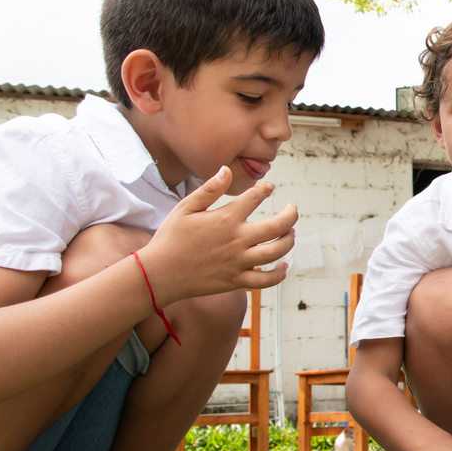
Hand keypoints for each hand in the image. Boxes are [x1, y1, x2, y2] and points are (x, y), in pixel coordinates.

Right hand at [137, 166, 297, 305]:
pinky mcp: (236, 280)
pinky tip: (283, 265)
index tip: (267, 187)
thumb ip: (209, 189)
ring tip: (291, 233)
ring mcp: (239, 262)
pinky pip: (266, 280)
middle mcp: (237, 240)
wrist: (158, 274)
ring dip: (289, 240)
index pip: (255, 197)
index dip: (264, 189)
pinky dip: (279, 274)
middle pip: (278, 226)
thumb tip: (226, 169)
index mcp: (225, 219)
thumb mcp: (185, 208)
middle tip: (293, 209)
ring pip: (277, 252)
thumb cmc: (169, 238)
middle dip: (291, 215)